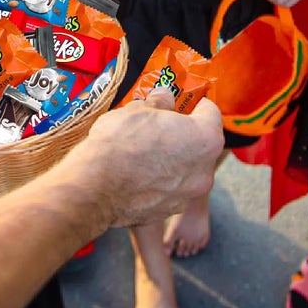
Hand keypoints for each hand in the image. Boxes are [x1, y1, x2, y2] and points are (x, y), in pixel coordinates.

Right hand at [74, 91, 223, 228]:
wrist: (96, 184)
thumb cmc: (120, 141)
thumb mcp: (139, 108)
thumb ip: (159, 101)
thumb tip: (165, 97)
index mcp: (204, 138)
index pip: (211, 112)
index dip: (195, 103)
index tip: (182, 100)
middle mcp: (204, 170)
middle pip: (201, 144)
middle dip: (184, 133)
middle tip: (160, 125)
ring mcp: (188, 194)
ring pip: (186, 169)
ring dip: (173, 158)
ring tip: (145, 150)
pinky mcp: (169, 209)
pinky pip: (170, 188)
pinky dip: (160, 180)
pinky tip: (138, 172)